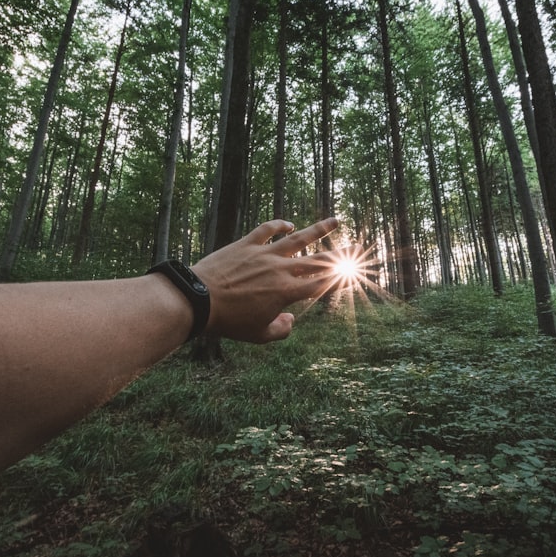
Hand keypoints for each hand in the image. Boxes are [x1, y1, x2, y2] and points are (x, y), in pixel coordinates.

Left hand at [192, 217, 340, 342]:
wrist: (199, 300)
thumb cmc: (228, 322)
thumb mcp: (258, 335)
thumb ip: (281, 330)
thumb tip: (290, 319)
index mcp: (288, 292)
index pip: (321, 284)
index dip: (337, 280)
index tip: (349, 276)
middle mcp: (282, 270)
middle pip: (318, 260)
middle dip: (340, 255)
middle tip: (357, 248)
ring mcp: (265, 253)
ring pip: (298, 238)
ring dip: (319, 229)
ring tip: (335, 221)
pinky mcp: (247, 243)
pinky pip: (267, 229)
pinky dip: (279, 225)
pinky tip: (289, 223)